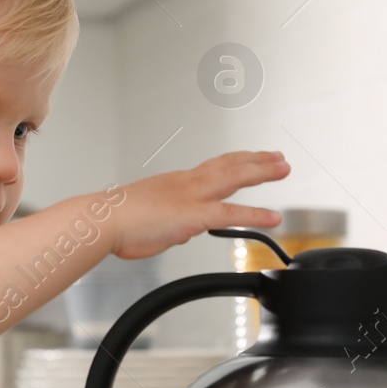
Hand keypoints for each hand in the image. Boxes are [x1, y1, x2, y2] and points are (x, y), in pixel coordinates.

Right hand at [108, 150, 289, 259]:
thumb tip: (181, 231)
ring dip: (262, 171)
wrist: (103, 220)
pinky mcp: (194, 215)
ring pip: (235, 177)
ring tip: (284, 168)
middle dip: (256, 159)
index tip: (251, 157)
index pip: (212, 167)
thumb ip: (171, 223)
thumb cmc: (117, 223)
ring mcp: (192, 196)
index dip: (236, 161)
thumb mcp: (149, 218)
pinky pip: (232, 213)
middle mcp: (187, 183)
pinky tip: (274, 217)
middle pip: (229, 164)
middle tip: (278, 156)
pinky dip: (256, 214)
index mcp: (175, 182)